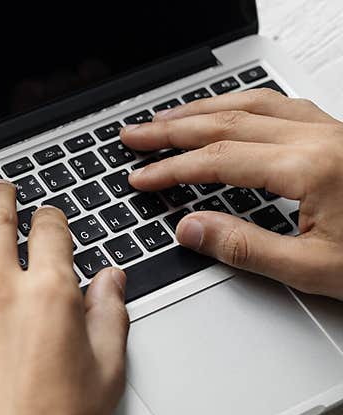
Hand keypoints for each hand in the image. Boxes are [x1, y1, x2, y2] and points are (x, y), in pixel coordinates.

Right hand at [122, 88, 342, 298]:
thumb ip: (245, 248)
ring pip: (254, 103)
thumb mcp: (313, 269)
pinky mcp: (341, 134)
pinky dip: (243, 104)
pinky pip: (282, 104)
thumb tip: (191, 229)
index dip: (172, 169)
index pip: (220, 161)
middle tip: (135, 135)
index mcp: (311, 168)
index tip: (141, 177)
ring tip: (168, 119)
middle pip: (228, 120)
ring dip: (203, 109)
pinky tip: (230, 110)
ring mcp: (334, 130)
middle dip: (173, 129)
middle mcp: (321, 138)